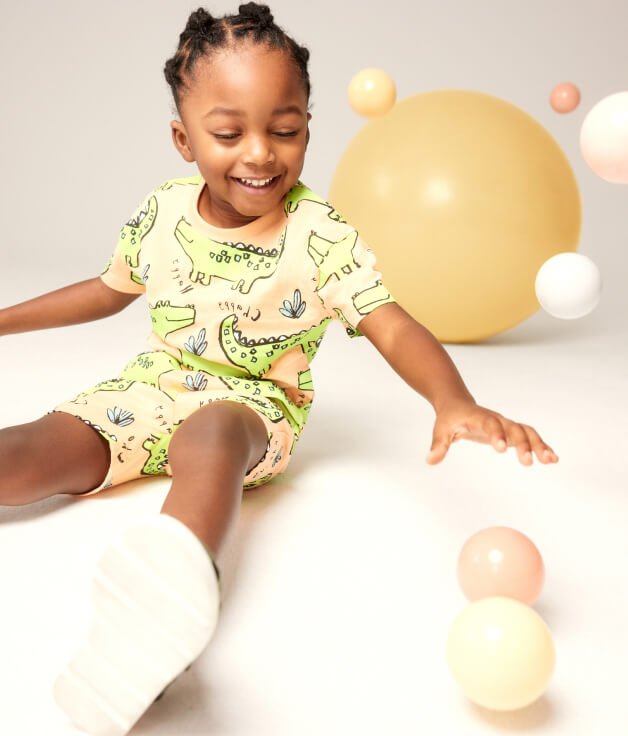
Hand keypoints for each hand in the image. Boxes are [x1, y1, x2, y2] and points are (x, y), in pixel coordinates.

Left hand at [426, 400, 558, 465]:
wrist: (458, 403)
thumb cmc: (449, 418)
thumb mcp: (441, 430)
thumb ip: (438, 445)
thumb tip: (430, 461)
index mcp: (479, 417)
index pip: (490, 424)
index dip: (496, 434)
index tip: (502, 449)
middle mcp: (496, 419)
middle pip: (513, 428)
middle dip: (522, 444)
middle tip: (528, 462)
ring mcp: (505, 424)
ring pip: (526, 432)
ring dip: (538, 445)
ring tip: (550, 460)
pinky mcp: (510, 431)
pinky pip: (529, 437)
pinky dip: (541, 446)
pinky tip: (552, 459)